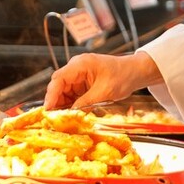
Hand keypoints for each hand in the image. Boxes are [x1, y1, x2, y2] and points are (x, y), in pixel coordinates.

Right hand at [43, 52, 162, 109]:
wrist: (135, 72)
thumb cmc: (123, 76)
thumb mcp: (104, 92)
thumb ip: (85, 103)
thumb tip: (70, 114)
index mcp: (81, 64)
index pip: (59, 79)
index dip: (51, 95)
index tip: (47, 110)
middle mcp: (77, 67)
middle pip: (58, 85)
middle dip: (55, 102)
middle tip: (53, 118)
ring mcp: (79, 75)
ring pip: (64, 91)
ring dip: (63, 104)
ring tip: (62, 119)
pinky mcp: (83, 82)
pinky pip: (72, 93)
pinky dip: (71, 104)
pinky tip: (71, 114)